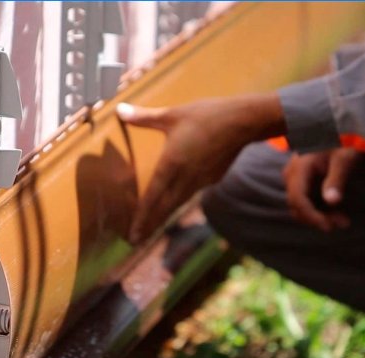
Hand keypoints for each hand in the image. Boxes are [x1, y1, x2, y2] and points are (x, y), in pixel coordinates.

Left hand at [117, 94, 285, 243]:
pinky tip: (176, 200)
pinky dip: (179, 201)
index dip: (142, 217)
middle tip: (135, 240)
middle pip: (164, 208)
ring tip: (151, 226)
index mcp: (172, 163)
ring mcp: (201, 180)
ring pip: (178, 203)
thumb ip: (144, 117)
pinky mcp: (212, 178)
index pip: (153, 197)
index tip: (133, 235)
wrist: (244, 122)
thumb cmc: (207, 116)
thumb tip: (119, 111)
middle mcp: (186, 177)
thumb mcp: (173, 114)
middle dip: (149, 225)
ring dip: (163, 216)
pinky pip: (191, 193)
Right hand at [282, 147, 358, 231]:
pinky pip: (304, 201)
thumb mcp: (344, 158)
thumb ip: (337, 179)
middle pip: (296, 206)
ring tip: (343, 220)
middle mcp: (292, 174)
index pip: (298, 198)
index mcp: (300, 167)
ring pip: (299, 206)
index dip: (311, 216)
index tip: (328, 226)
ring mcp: (294, 178)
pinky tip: (336, 212)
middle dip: (317, 218)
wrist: (339, 129)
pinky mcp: (301, 182)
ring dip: (318, 216)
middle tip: (343, 223)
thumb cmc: (343, 141)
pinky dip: (318, 210)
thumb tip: (331, 201)